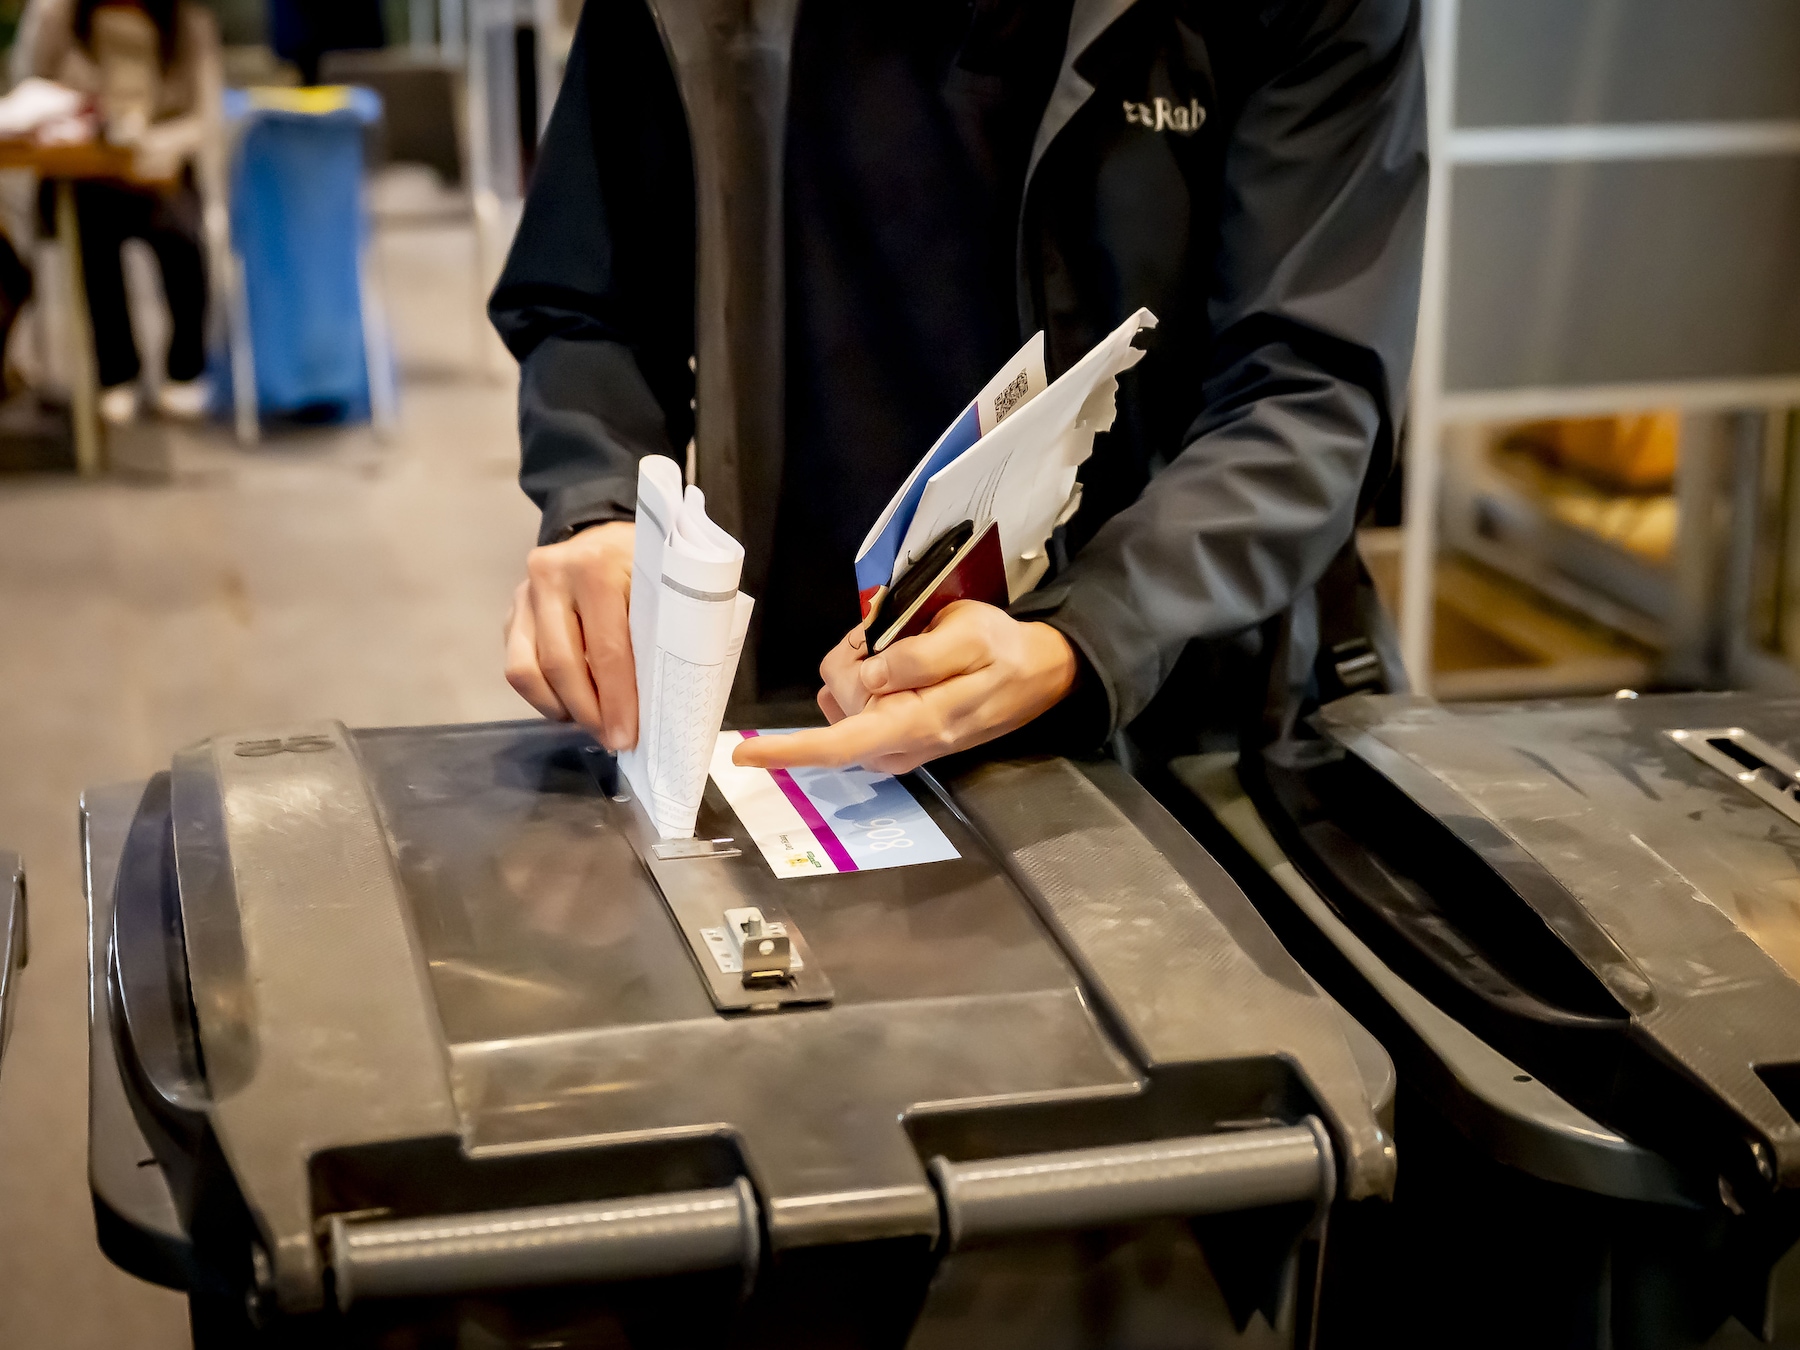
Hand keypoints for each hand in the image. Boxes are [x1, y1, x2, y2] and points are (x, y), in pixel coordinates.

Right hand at [503, 522, 637, 749]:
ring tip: (593, 723)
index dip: (617, 700)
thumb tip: (659, 703)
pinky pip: (517, 668)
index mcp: (596, 567)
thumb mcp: (664, 586)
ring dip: (561, 708)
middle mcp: (550, 575)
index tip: (627, 737)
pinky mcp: (511, 612)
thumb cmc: (644, 566)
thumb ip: (659, 632)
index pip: (606, 649)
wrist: (604, 535)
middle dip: (589, 712)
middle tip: (612, 738)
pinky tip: (571, 703)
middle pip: (561, 664)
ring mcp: (524, 594)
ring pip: (527, 671)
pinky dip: (544, 696)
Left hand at [732, 601, 1077, 773]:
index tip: (746, 754)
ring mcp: (893, 744)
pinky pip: (854, 700)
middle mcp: (896, 745)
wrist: (1035, 674)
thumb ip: (917, 659)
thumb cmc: (1002, 652)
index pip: (840, 745)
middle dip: (856, 656)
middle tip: (902, 634)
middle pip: (836, 697)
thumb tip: (869, 676)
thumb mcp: (969, 637)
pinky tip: (901, 664)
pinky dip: (867, 674)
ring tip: (911, 650)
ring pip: (841, 696)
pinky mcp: (892, 735)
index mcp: (914, 725)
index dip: (789, 749)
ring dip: (862, 664)